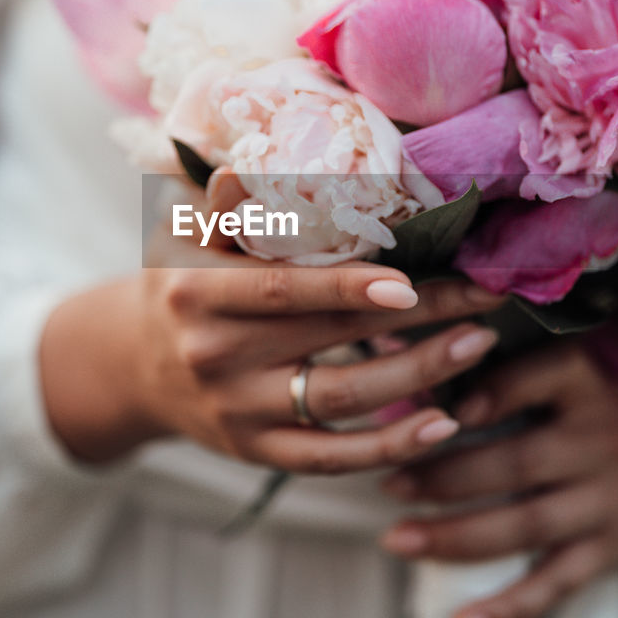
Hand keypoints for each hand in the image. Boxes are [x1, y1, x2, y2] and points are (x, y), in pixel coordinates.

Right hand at [39, 175, 505, 469]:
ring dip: (421, 374)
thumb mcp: (185, 237)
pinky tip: (444, 425)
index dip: (348, 286)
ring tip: (478, 342)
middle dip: (419, 316)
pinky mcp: (258, 452)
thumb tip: (268, 158)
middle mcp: (216, 356)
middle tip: (484, 295)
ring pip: (343, 398)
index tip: (412, 277)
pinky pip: (333, 458)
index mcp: (197, 293)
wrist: (133, 368)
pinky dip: (391, 446)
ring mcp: (239, 411)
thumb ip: (228, 204)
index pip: (284, 290)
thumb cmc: (178, 285)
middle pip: (332, 337)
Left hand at [378, 346, 617, 617]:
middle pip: (520, 462)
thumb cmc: (591, 414)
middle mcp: (598, 445)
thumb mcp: (564, 380)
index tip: (447, 402)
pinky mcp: (604, 554)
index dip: (498, 388)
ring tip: (397, 539)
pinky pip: (552, 585)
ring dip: (457, 536)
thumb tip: (389, 343)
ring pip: (526, 525)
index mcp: (585, 389)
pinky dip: (507, 610)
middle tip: (388, 481)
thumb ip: (490, 366)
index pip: (547, 376)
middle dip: (449, 474)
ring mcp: (603, 504)